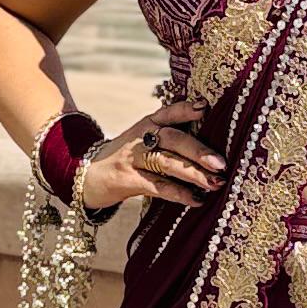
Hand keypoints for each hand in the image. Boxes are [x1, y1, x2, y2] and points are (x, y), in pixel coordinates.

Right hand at [77, 96, 223, 213]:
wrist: (85, 175)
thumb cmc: (126, 158)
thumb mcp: (143, 139)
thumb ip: (170, 136)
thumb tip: (211, 146)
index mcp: (147, 123)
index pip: (169, 112)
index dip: (186, 109)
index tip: (206, 107)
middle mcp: (140, 138)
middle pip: (173, 139)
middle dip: (198, 151)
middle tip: (221, 164)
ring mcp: (132, 159)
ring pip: (167, 163)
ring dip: (193, 174)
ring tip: (215, 183)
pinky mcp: (127, 180)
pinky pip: (157, 187)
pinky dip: (178, 194)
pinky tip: (196, 200)